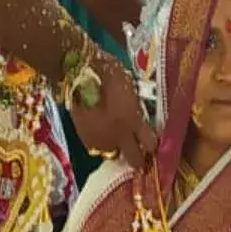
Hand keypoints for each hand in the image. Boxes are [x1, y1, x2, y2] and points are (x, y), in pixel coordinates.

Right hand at [68, 52, 156, 167]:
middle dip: (138, 159)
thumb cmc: (108, 72)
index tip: (152, 144)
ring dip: (116, 148)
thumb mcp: (130, 88)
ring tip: (115, 139)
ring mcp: (101, 139)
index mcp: (134, 119)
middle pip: (134, 159)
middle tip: (138, 156)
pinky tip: (99, 132)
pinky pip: (96, 147)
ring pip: (113, 154)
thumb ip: (135, 107)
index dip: (152, 145)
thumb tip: (138, 115)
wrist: (78, 73)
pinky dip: (99, 142)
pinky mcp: (84, 137)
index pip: (150, 143)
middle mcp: (119, 134)